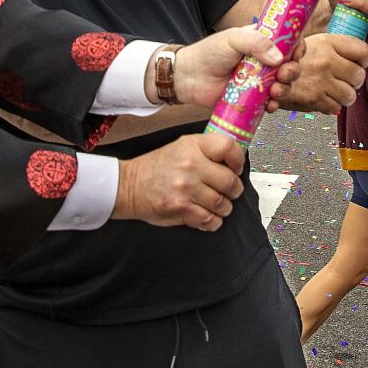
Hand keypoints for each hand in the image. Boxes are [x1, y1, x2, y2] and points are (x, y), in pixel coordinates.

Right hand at [112, 131, 245, 230]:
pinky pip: (211, 220)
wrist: (130, 186)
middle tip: (227, 191)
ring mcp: (187, 188)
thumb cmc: (156, 167)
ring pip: (224, 204)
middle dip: (233, 190)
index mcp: (193, 146)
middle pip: (231, 182)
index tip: (235, 168)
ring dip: (223, 208)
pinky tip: (206, 216)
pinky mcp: (182, 209)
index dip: (238, 160)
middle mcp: (191, 165)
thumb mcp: (181, 146)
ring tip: (214, 204)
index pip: (229, 148)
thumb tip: (234, 159)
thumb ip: (207, 149)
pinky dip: (213, 221)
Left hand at [165, 28, 291, 109]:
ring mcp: (259, 80)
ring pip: (283, 85)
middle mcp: (263, 60)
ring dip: (285, 88)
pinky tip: (270, 104)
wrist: (189, 78)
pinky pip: (270, 102)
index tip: (296, 52)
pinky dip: (274, 104)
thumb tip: (278, 56)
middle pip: (290, 65)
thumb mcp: (232, 39)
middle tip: (283, 73)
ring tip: (275, 90)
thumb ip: (256, 42)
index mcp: (260, 41)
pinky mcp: (253, 98)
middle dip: (293, 70)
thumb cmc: (208, 53)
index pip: (288, 41)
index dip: (296, 46)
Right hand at [274, 33, 367, 113]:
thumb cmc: (283, 57)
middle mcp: (326, 60)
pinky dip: (330, 106)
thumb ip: (329, 47)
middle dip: (354, 81)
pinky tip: (322, 98)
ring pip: (350, 95)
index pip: (362, 51)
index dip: (363, 59)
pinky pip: (335, 107)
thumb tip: (353, 54)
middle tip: (346, 81)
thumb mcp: (306, 42)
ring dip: (344, 96)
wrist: (260, 71)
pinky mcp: (314, 100)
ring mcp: (321, 81)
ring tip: (335, 91)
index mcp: (327, 42)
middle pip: (359, 76)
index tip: (358, 63)